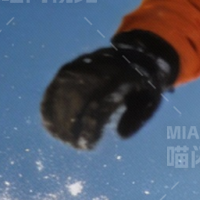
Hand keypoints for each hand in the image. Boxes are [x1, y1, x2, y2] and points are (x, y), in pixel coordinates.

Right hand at [40, 30, 179, 149]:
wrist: (134, 54)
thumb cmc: (143, 85)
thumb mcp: (150, 101)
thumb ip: (137, 118)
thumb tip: (121, 135)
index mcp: (121, 76)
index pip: (100, 104)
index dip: (90, 127)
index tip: (88, 146)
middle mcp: (96, 68)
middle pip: (78, 98)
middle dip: (72, 125)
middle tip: (73, 145)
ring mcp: (81, 66)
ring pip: (62, 93)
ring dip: (59, 118)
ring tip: (62, 139)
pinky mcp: (70, 68)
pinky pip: (55, 87)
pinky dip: (49, 106)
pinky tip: (49, 125)